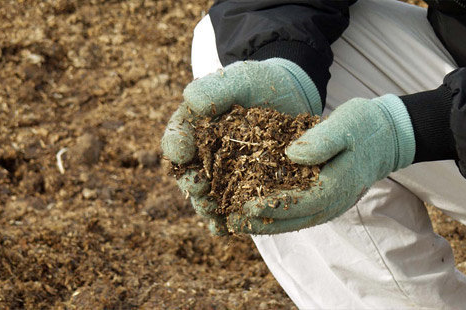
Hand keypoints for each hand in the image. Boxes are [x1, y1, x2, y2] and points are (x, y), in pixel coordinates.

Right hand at [161, 58, 320, 234]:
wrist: (289, 98)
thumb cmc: (258, 85)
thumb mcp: (239, 79)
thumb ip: (214, 88)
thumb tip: (190, 100)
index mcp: (192, 127)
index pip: (176, 139)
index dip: (176, 146)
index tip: (181, 151)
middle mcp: (201, 156)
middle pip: (188, 173)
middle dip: (191, 183)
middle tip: (198, 188)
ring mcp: (221, 175)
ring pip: (206, 196)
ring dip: (206, 207)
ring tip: (212, 212)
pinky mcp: (243, 190)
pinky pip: (230, 208)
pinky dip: (226, 220)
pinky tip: (227, 228)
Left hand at [228, 95, 415, 233]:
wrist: (386, 136)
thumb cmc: (365, 125)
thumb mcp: (345, 124)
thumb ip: (322, 140)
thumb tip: (292, 155)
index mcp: (337, 185)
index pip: (301, 203)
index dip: (271, 206)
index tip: (245, 206)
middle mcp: (333, 202)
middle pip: (292, 220)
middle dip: (260, 223)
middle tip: (230, 221)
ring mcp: (329, 204)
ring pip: (293, 220)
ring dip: (264, 224)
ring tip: (234, 221)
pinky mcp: (323, 199)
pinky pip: (297, 213)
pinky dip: (274, 215)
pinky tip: (253, 211)